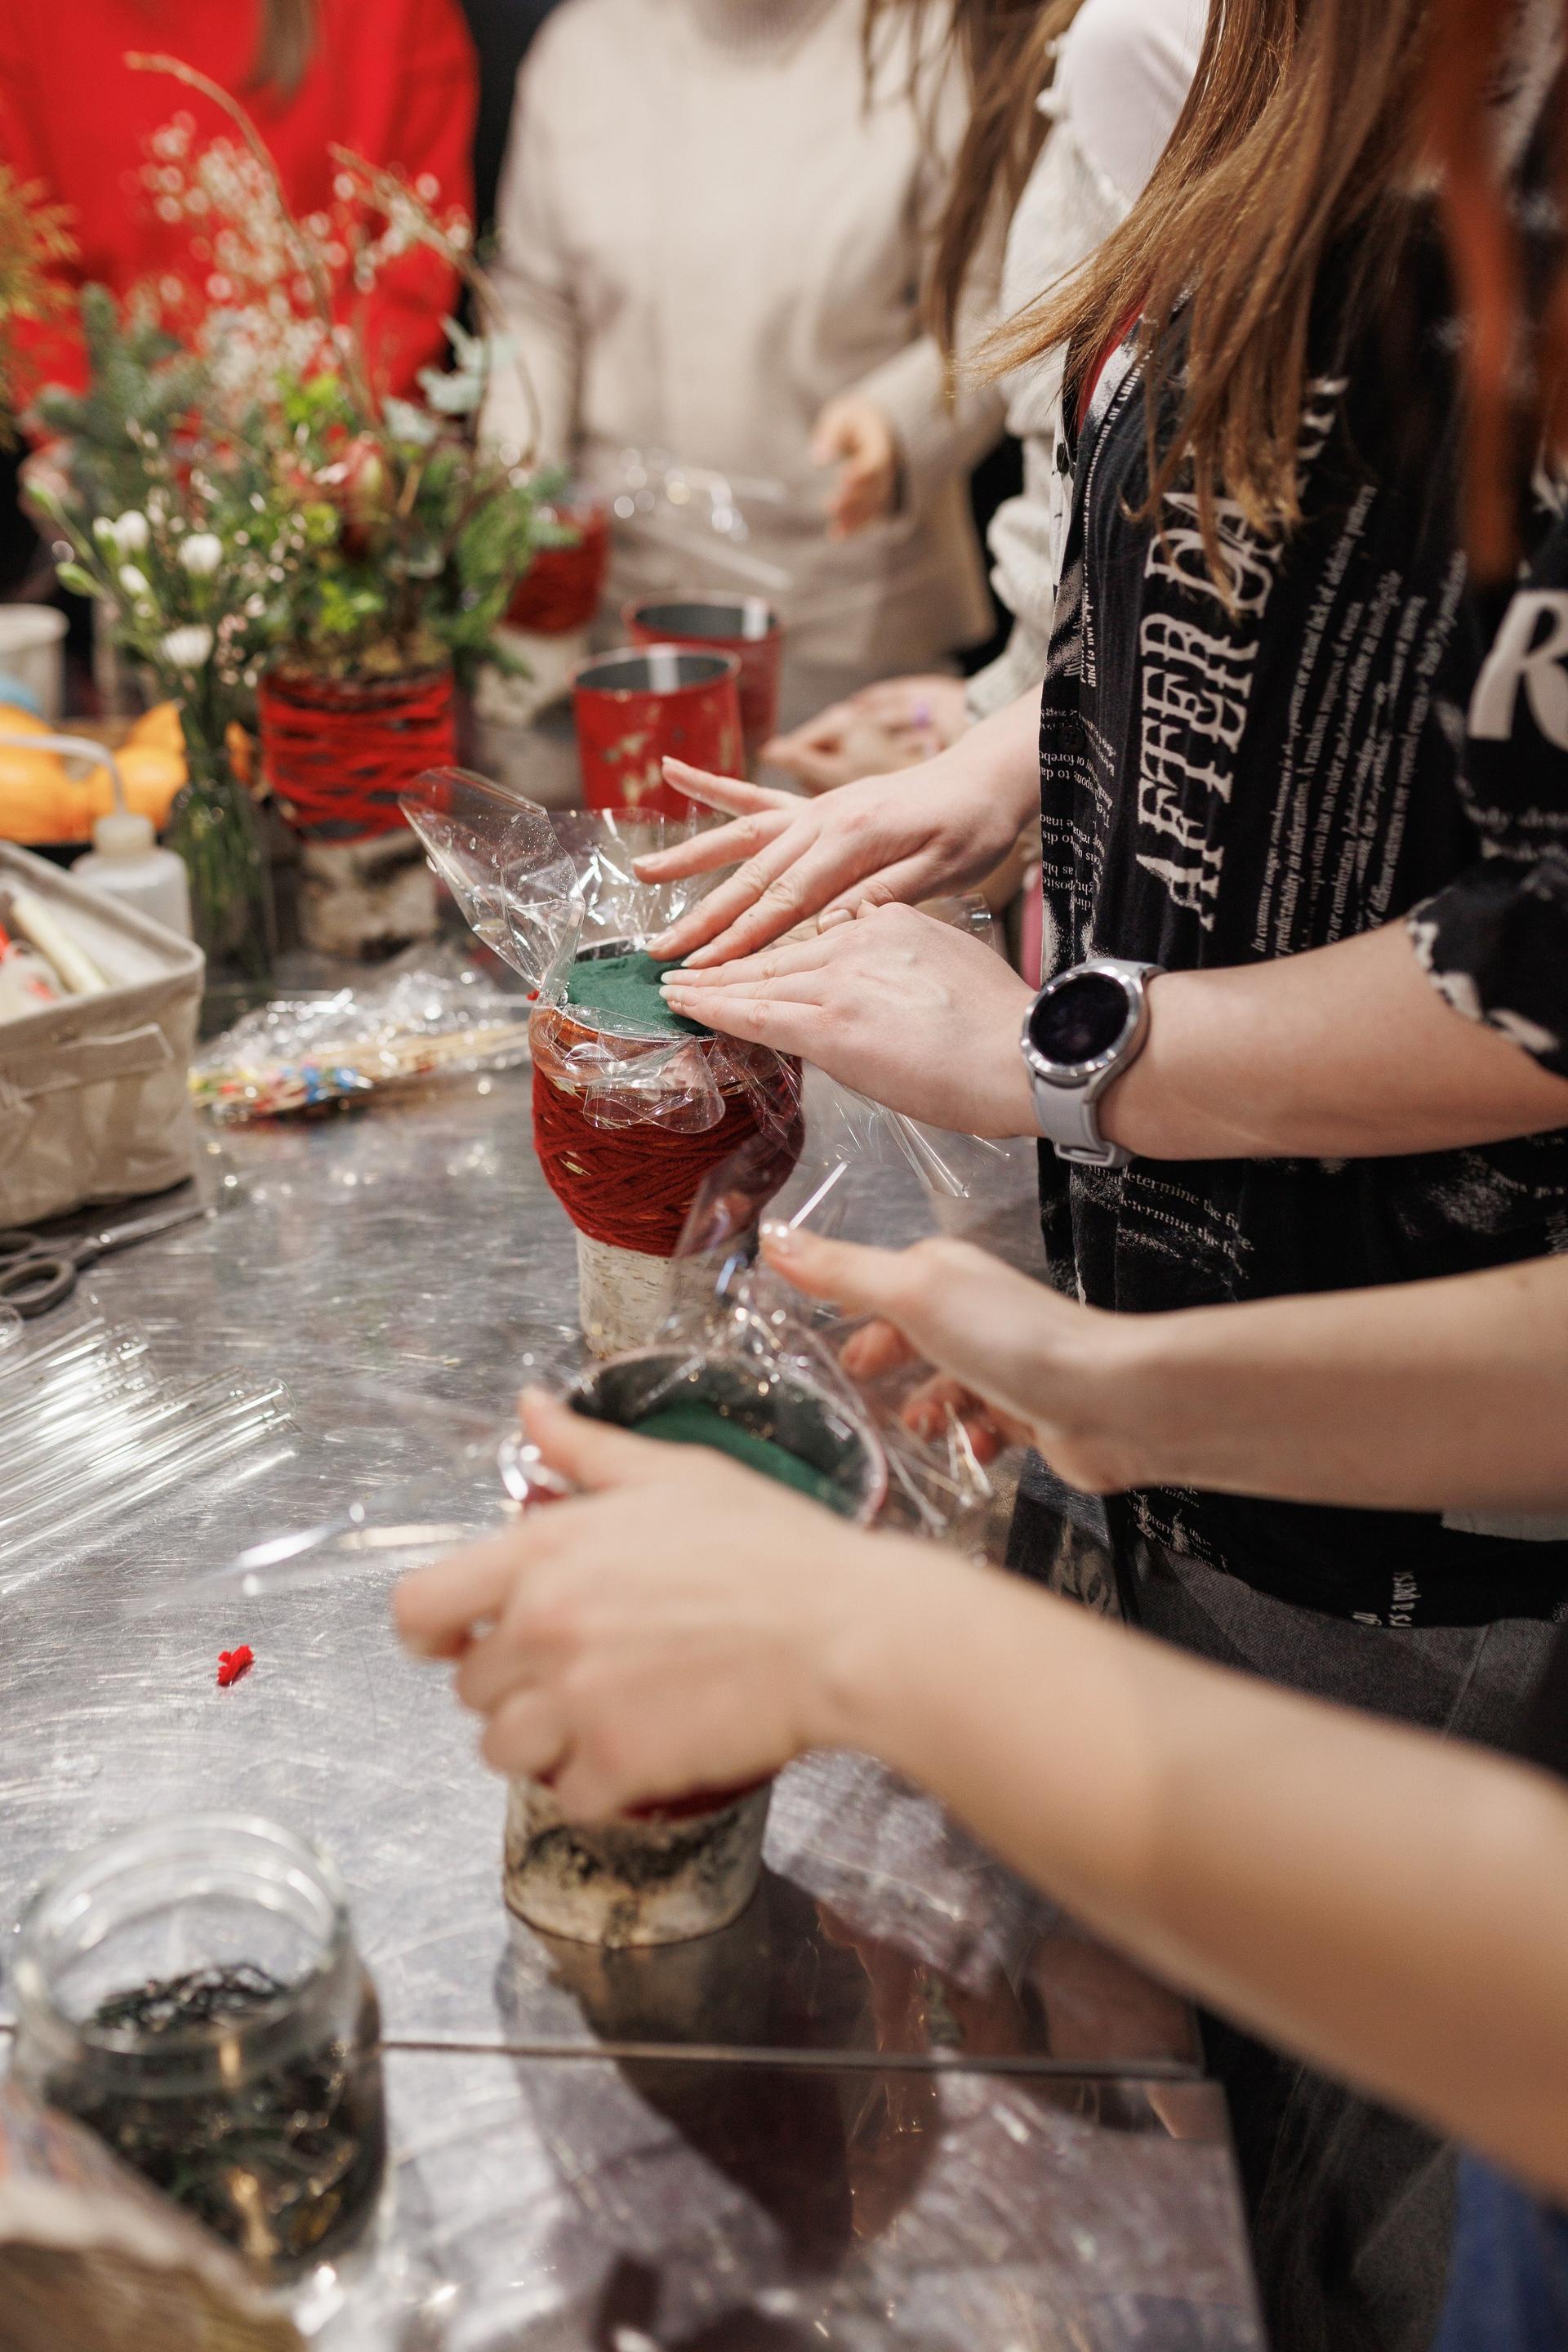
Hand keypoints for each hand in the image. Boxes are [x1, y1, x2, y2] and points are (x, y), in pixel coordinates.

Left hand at [392, 1390, 915, 1815]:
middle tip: (579, 1669)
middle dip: (515, 1684)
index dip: (433, 1632)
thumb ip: (584, 1450)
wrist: (843, 1629)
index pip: (420, 1610)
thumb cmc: (771, 1547)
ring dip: (544, 1741)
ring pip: (503, 1751)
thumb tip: (531, 1407)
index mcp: (545, 1553)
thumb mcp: (673, 1475)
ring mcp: (578, 1703)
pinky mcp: (620, 1766)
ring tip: (604, 1713)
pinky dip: (596, 1784)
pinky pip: (566, 1797)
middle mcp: (545, 1629)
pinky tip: (640, 1747)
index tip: (460, 1639)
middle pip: (471, 1688)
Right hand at [637, 681, 1043, 964]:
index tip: (704, 970)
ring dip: (691, 858)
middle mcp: (824, 819)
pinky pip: (758, 794)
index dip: (741, 939)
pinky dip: (713, 786)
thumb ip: (881, 897)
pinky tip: (672, 770)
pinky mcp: (818, 803)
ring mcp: (817, 807)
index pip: (786, 901)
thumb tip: (826, 927)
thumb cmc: (972, 829)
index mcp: (854, 839)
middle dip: (703, 918)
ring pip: (742, 837)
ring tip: (640, 874)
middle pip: (752, 876)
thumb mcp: (943, 871)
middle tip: (659, 953)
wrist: (987, 776)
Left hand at [659, 901, 1036, 1135]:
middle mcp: (857, 939)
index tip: (742, 958)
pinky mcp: (831, 1025)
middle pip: (775, 952)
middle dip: (724, 962)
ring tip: (671, 987)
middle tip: (681, 967)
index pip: (811, 935)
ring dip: (707, 984)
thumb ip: (904, 954)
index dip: (769, 950)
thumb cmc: (1000, 1027)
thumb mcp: (949, 961)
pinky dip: (713, 1008)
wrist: (1025, 1054)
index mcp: (886, 922)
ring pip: (757, 979)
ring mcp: (841, 980)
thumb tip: (877, 970)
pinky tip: (683, 1005)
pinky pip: (757, 1014)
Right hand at [760, 1223, 1150, 1495]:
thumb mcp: (911, 1295)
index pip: (878, 1283)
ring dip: (923, 1411)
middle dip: (881, 1366)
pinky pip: (978, 1426)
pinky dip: (967, 1438)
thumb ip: (843, 1272)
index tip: (809, 1337)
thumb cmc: (1015, 1340)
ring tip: (920, 1425)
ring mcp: (1001, 1362)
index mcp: (944, 1274)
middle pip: (908, 1337)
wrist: (1108, 1399)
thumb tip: (775, 1238)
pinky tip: (970, 1442)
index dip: (845, 1310)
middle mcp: (974, 1312)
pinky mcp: (1025, 1410)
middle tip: (857, 1390)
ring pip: (941, 1387)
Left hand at [811, 395, 898, 536]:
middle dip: (853, 500)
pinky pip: (868, 516)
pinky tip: (837, 536)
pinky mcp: (875, 499)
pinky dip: (854, 527)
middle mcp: (887, 469)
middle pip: (873, 489)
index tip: (843, 478)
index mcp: (880, 445)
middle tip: (829, 507)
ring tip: (835, 529)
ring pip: (873, 506)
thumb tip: (818, 457)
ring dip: (854, 519)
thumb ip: (832, 435)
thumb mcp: (842, 417)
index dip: (861, 472)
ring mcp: (883, 486)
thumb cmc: (852, 421)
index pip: (874, 462)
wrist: (874, 428)